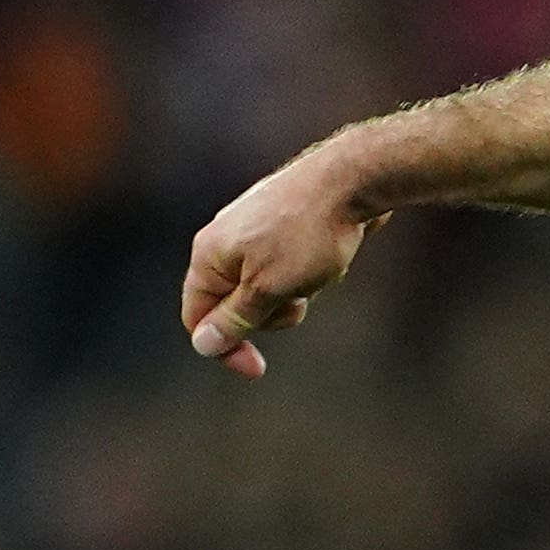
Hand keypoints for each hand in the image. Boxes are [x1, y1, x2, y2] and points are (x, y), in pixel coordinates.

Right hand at [180, 143, 377, 374]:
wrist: (352, 180)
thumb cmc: (308, 234)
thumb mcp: (269, 289)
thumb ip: (235, 319)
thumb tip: (203, 344)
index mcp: (209, 255)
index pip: (197, 317)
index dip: (223, 347)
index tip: (257, 369)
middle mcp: (225, 240)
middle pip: (235, 306)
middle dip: (269, 315)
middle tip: (297, 298)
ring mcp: (255, 231)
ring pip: (268, 289)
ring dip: (295, 294)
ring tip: (317, 271)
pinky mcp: (285, 227)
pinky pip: (291, 269)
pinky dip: (310, 273)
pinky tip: (331, 256)